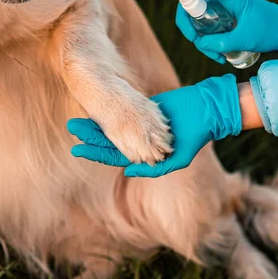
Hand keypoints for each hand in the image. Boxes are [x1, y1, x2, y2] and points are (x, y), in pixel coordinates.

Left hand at [68, 74, 241, 177]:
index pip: (113, 155)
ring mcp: (140, 125)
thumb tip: (129, 171)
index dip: (95, 153)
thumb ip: (153, 169)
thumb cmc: (194, 138)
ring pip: (113, 126)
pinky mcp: (144, 109)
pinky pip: (123, 111)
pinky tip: (97, 107)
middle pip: (109, 140)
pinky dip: (110, 111)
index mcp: (143, 155)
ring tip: (79, 118)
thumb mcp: (178, 160)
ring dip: (96, 123)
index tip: (76, 149)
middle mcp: (139, 141)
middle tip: (71, 126)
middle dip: (90, 136)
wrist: (206, 112)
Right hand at [173, 0, 277, 63]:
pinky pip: (208, 31)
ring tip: (216, 57)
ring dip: (201, 41)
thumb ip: (221, 42)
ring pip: (199, 22)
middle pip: (193, 5)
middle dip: (188, 24)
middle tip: (194, 40)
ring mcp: (222, 11)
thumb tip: (201, 43)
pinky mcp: (224, 22)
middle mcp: (224, 1)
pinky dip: (209, 44)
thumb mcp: (245, 39)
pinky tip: (220, 57)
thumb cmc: (270, 30)